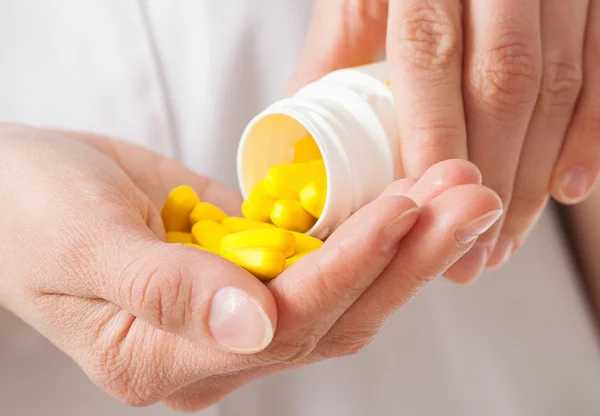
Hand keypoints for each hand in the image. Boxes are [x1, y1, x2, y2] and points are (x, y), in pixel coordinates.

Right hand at [0, 124, 500, 410]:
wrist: (20, 187)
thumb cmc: (30, 214)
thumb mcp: (82, 246)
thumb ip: (165, 291)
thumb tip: (253, 325)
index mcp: (167, 361)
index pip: (284, 322)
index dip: (346, 266)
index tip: (400, 210)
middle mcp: (216, 347)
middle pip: (333, 313)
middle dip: (406, 257)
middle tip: (469, 200)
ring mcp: (238, 309)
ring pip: (341, 287)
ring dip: (404, 240)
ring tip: (458, 190)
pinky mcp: (249, 266)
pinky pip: (321, 255)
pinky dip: (368, 227)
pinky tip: (411, 196)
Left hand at [289, 0, 599, 282]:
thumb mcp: (350, 6)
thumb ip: (328, 69)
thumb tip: (297, 154)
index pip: (429, 60)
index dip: (434, 145)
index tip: (426, 211)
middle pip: (503, 83)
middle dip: (490, 179)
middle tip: (471, 254)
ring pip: (554, 82)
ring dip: (534, 174)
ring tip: (505, 239)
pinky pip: (598, 66)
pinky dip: (589, 133)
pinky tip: (569, 188)